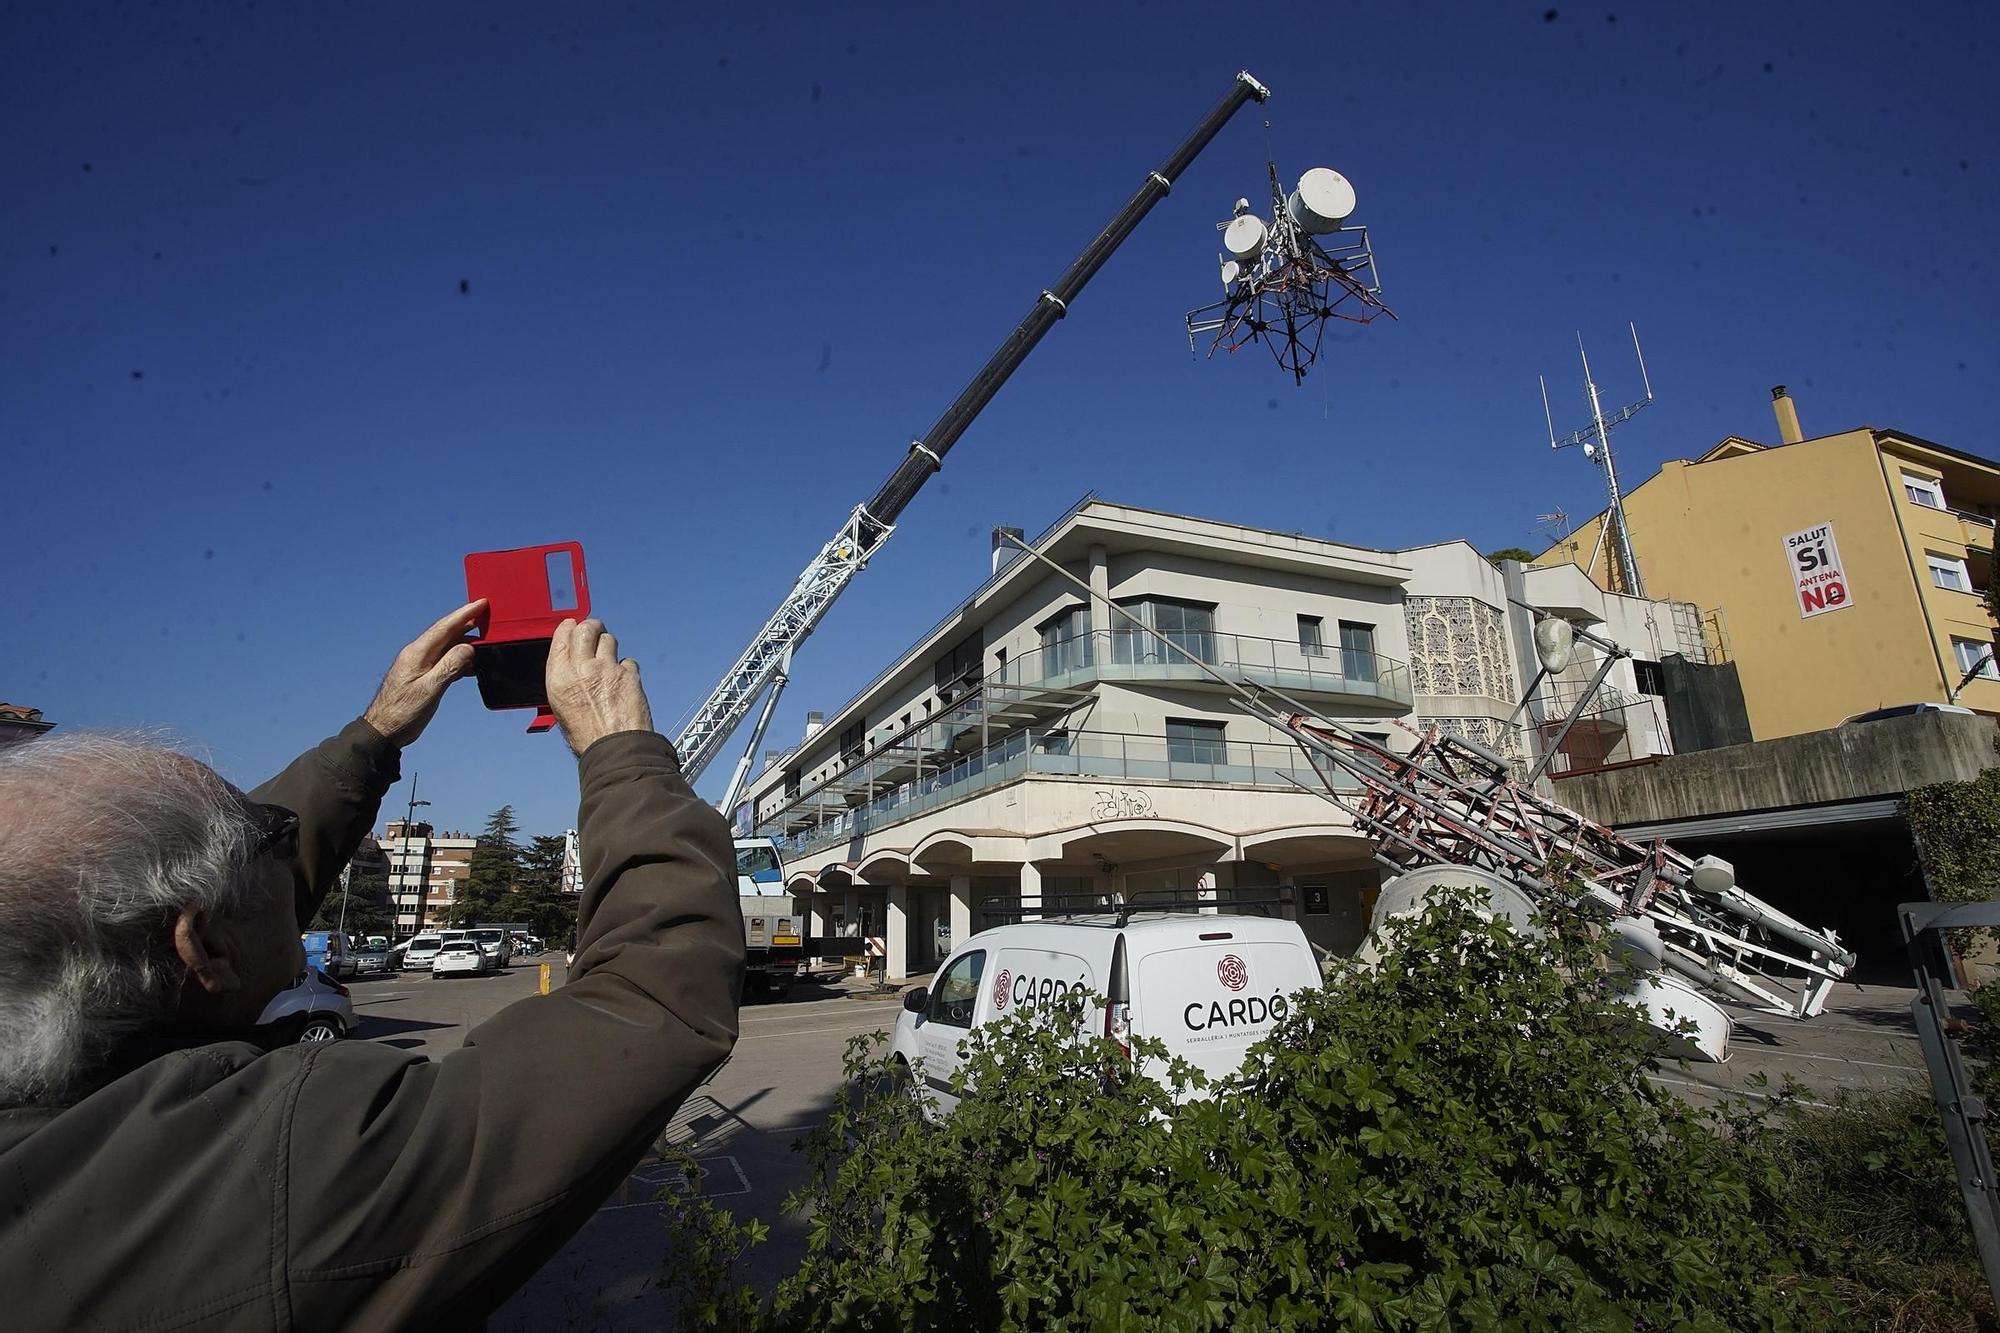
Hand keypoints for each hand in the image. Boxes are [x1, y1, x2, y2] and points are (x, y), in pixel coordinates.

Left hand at [361, 600, 484, 747]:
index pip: (444, 628)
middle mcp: (417, 654)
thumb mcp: (430, 690)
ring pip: (447, 648)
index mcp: (417, 653)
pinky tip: (473, 665)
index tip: (481, 603)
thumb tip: (469, 647)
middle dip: (467, 623)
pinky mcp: (422, 676)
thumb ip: (449, 666)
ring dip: (466, 643)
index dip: (464, 614)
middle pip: (446, 634)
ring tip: (486, 641)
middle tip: (488, 616)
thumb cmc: (403, 712)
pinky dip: (460, 660)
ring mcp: (419, 665)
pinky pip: (444, 661)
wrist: (383, 730)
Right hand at [546, 618, 652, 755]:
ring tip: (609, 661)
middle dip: (592, 627)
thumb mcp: (561, 707)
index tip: (573, 625)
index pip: (562, 637)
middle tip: (596, 632)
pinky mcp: (629, 674)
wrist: (615, 750)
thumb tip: (572, 662)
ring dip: (609, 646)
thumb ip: (566, 680)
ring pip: (609, 640)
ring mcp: (607, 669)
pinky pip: (628, 661)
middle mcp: (581, 669)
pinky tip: (624, 682)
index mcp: (559, 678)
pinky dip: (627, 669)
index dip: (569, 627)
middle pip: (587, 629)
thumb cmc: (586, 736)